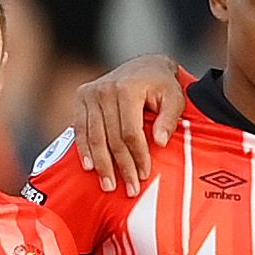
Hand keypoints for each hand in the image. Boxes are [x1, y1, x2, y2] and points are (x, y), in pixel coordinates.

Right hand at [69, 57, 184, 187]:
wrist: (146, 65)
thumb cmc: (163, 85)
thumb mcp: (175, 98)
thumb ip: (169, 119)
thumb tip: (160, 143)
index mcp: (127, 89)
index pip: (130, 132)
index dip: (137, 156)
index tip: (144, 175)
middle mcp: (105, 90)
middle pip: (111, 138)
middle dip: (120, 166)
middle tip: (128, 189)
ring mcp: (90, 93)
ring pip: (94, 137)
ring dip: (101, 164)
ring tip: (108, 185)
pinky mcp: (81, 97)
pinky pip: (80, 129)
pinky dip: (84, 149)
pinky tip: (90, 167)